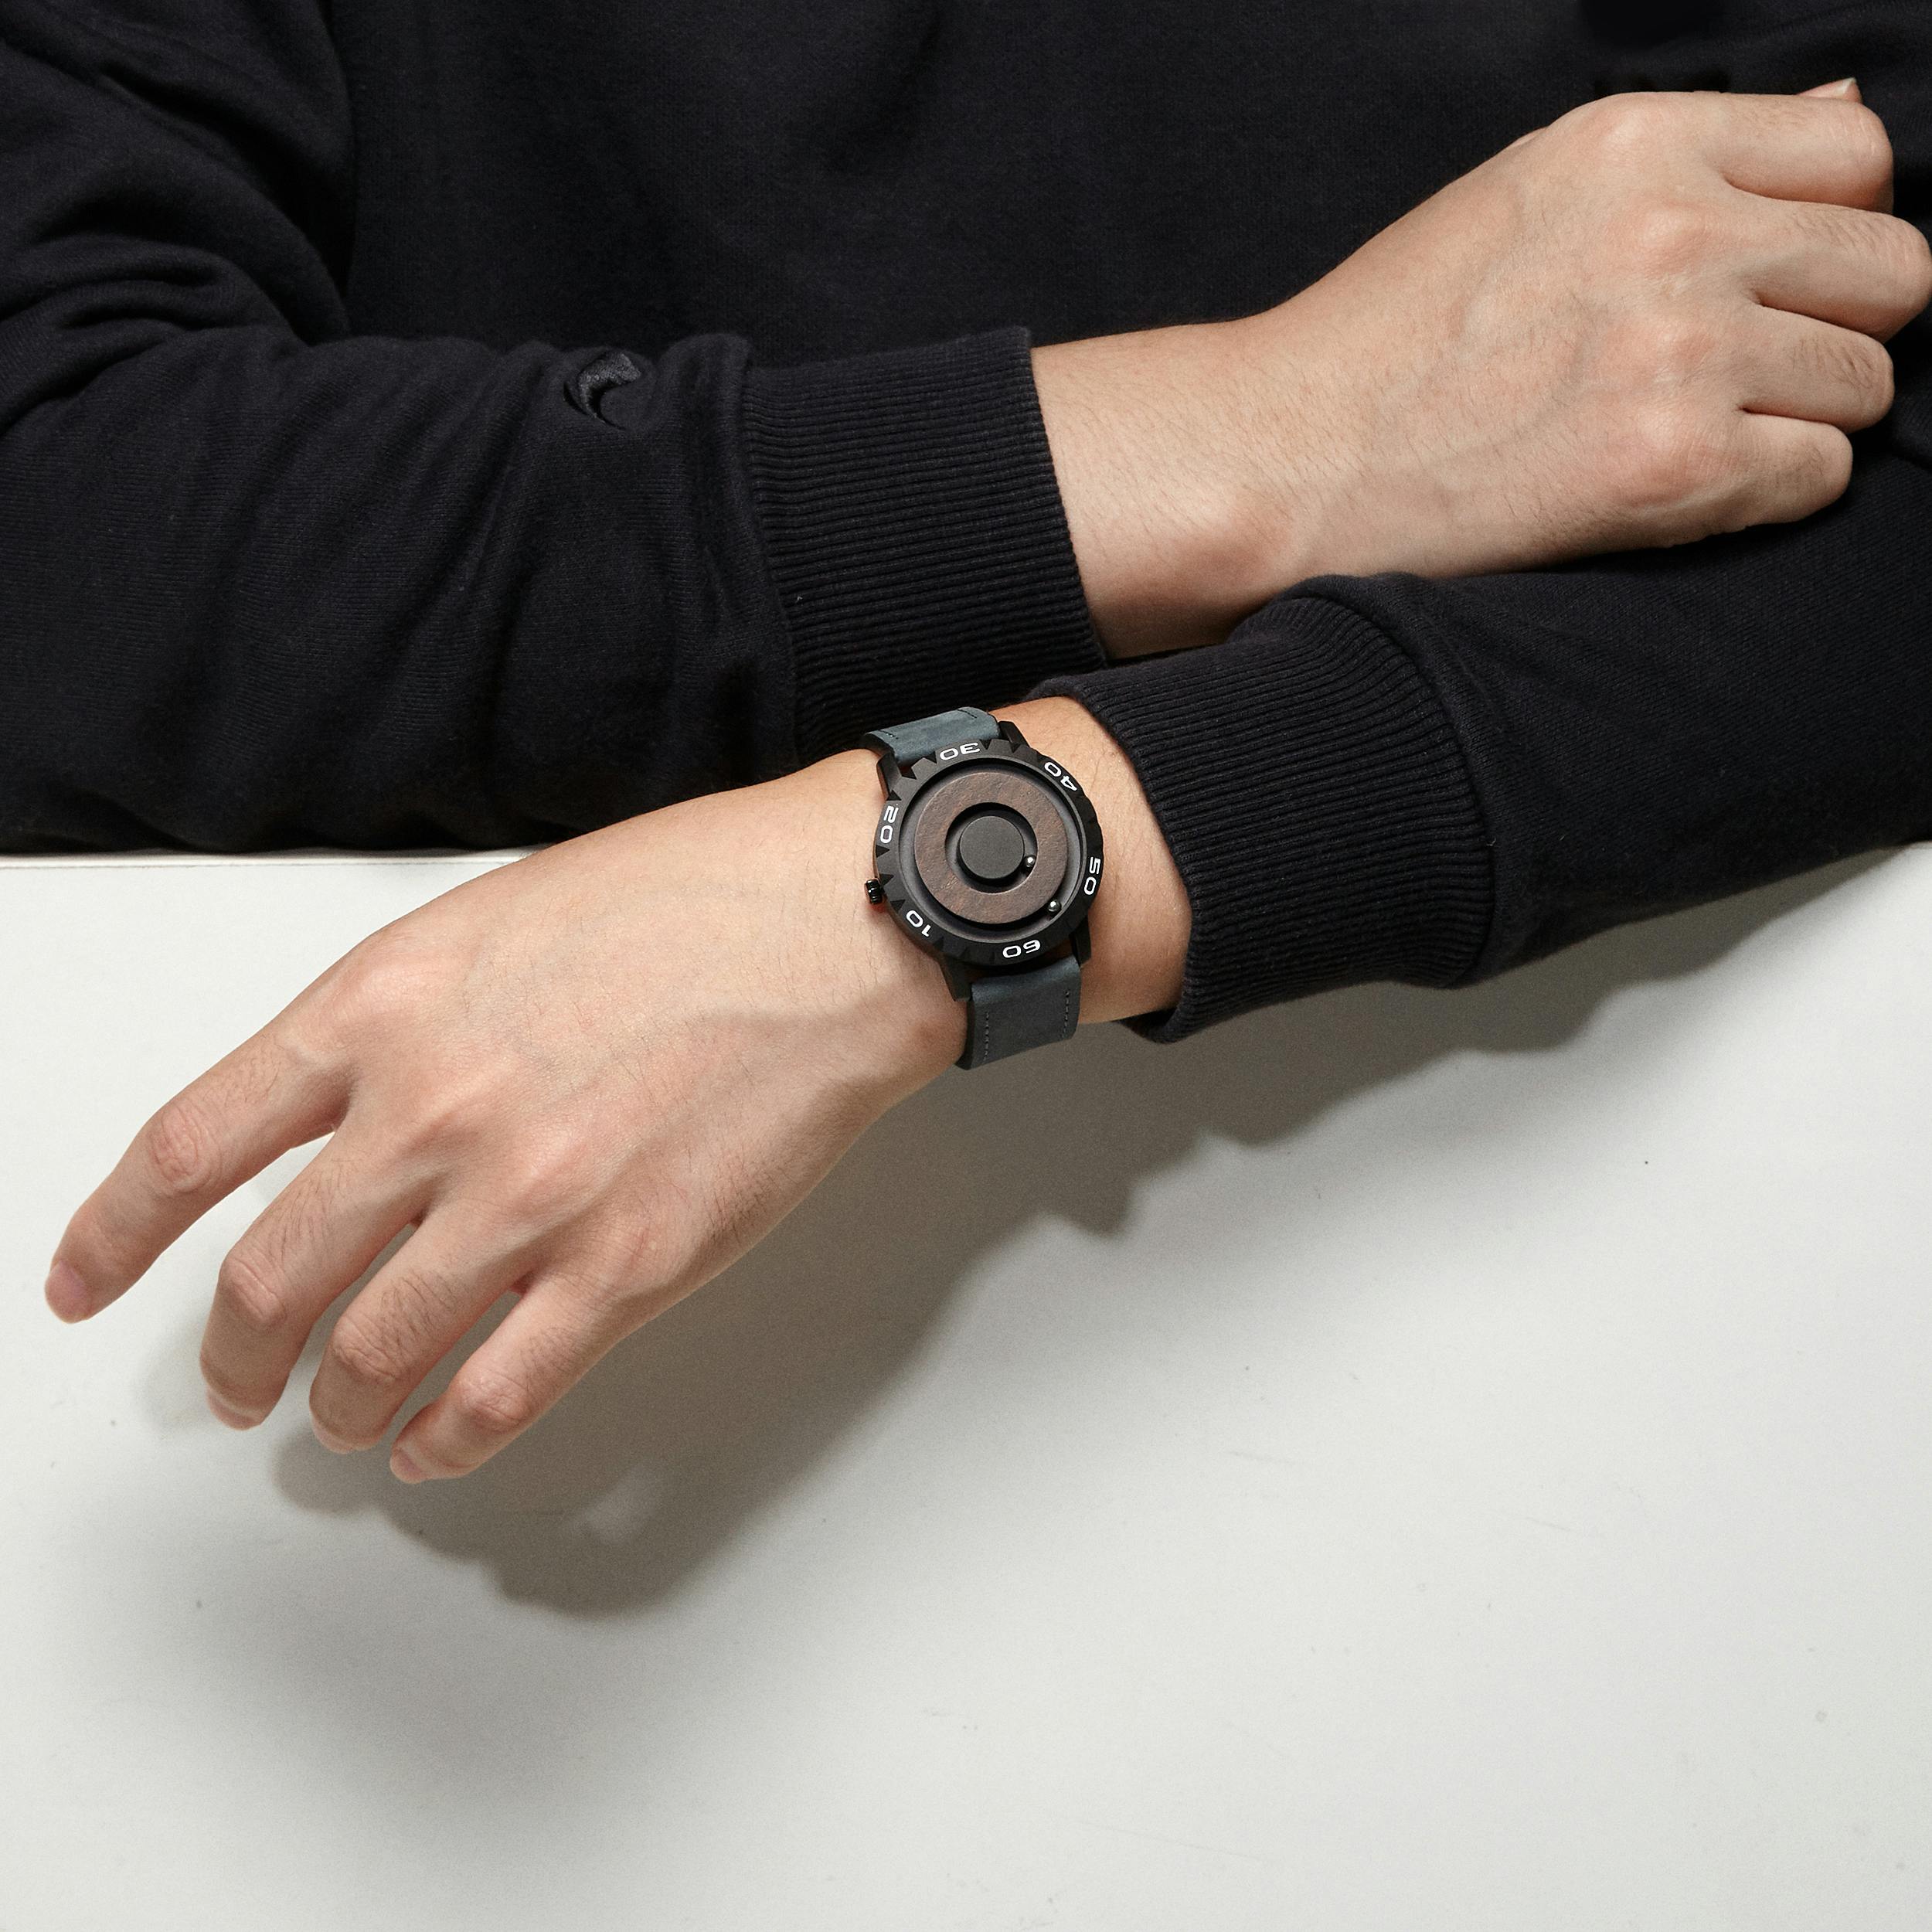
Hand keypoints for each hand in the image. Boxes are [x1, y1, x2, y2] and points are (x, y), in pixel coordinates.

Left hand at [41, 700, 1186, 1479]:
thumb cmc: (690, 898)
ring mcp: (526, 1199)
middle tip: (235, 1385)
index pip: (191, 1148)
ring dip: (338, 1411)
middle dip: (231, 1358)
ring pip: (368, 1359)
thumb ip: (395, 1022)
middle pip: (266, 1283)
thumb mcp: (492, 921)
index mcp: (382, 1008)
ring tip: (344, 1422)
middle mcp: (431, 1110)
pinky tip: (436, 1446)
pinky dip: (444, 1443)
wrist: (838, 922)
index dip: (118, 1235)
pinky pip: (493, 1397)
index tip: (90, 1283)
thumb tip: (340, 1119)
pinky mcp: (627, 1267)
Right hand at [1037, 78, 1931, 655]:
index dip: (1827, 233)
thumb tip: (1847, 125)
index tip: (1765, 287)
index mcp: (1639, 143)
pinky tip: (1669, 494)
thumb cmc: (1387, 343)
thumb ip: (1687, 163)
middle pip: (1892, 273)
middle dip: (1832, 330)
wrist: (1284, 463)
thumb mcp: (1525, 195)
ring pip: (1864, 385)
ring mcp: (1679, 350)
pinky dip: (1762, 496)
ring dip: (1796, 422)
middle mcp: (1675, 231)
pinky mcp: (1670, 466)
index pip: (1858, 160)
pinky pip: (1818, 476)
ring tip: (1684, 441)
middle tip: (1734, 379)